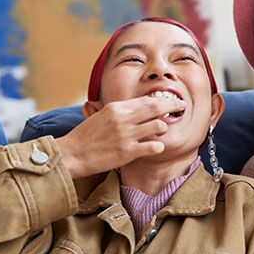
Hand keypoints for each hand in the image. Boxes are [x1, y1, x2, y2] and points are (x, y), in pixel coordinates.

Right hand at [55, 96, 185, 177]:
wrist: (72, 154)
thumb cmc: (86, 136)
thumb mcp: (101, 115)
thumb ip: (120, 111)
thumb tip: (137, 107)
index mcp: (116, 108)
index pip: (145, 100)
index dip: (161, 99)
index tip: (170, 100)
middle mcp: (123, 119)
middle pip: (156, 107)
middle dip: (172, 105)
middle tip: (181, 106)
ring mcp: (126, 135)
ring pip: (158, 126)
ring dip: (164, 127)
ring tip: (163, 130)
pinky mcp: (127, 152)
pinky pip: (152, 146)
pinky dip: (158, 146)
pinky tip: (158, 147)